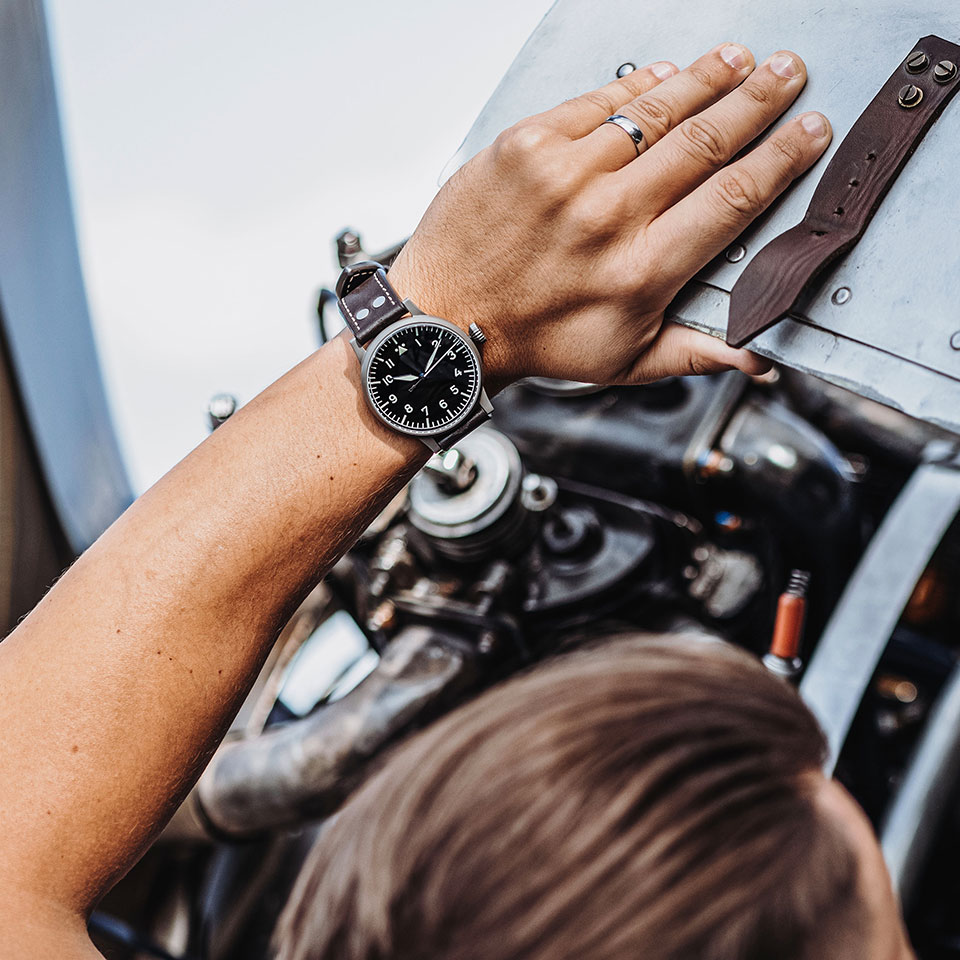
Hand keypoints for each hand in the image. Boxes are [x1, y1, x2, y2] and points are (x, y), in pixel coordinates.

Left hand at [386, 43, 830, 389]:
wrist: (446, 320)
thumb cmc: (534, 341)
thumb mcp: (622, 362)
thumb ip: (696, 353)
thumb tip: (760, 356)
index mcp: (641, 271)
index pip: (734, 199)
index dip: (782, 159)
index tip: (809, 133)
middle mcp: (608, 217)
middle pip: (705, 142)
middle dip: (758, 101)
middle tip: (790, 73)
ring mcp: (565, 175)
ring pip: (656, 112)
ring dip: (707, 79)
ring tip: (739, 61)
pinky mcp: (526, 147)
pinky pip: (596, 102)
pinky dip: (636, 86)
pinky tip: (665, 74)